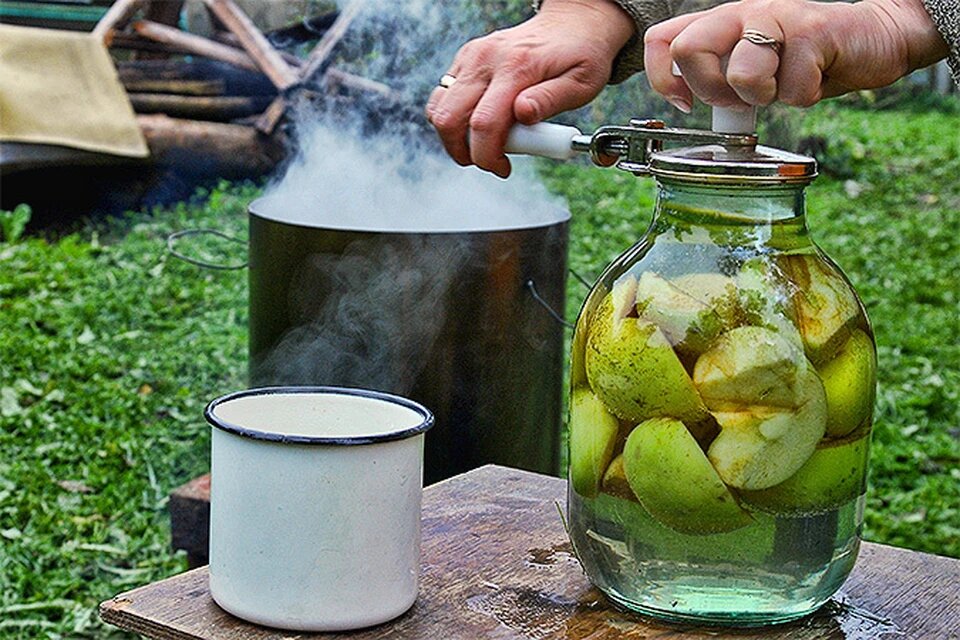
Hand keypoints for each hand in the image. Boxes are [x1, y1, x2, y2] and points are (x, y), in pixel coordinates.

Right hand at [425, 0, 633, 177]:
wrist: (571, 24)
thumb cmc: (580, 55)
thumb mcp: (581, 83)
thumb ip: (550, 100)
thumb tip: (522, 113)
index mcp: (516, 67)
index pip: (484, 124)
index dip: (487, 156)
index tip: (502, 167)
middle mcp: (486, 59)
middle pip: (449, 119)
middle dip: (464, 151)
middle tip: (490, 159)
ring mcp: (471, 57)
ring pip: (438, 109)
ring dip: (455, 136)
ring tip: (485, 142)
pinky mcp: (464, 60)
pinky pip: (443, 98)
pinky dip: (455, 118)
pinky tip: (482, 121)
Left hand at [644, 0, 949, 110]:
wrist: (872, 37)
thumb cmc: (805, 59)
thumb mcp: (750, 68)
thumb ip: (718, 78)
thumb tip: (687, 103)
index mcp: (720, 23)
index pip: (661, 40)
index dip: (662, 80)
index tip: (686, 103)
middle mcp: (741, 13)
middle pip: (688, 51)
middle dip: (711, 91)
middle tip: (740, 98)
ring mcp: (777, 18)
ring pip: (741, 73)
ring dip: (763, 96)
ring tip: (783, 86)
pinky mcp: (814, 31)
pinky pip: (792, 87)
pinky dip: (804, 97)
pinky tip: (816, 78)